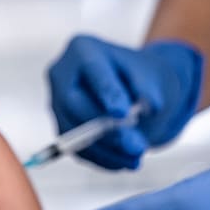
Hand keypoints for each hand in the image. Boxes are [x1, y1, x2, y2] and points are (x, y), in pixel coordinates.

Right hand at [47, 34, 203, 169]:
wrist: (132, 90)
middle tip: (136, 146)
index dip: (106, 92)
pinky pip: (77, 148)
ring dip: (107, 150)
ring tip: (136, 159)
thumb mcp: (152, 74)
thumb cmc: (140, 77)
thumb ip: (150, 87)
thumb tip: (150, 107)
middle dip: (106, 129)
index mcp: (82, 48)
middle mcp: (61, 73)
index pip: (93, 70)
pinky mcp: (62, 128)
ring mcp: (57, 102)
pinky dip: (102, 158)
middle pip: (75, 103)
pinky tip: (124, 161)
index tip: (123, 112)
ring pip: (74, 131)